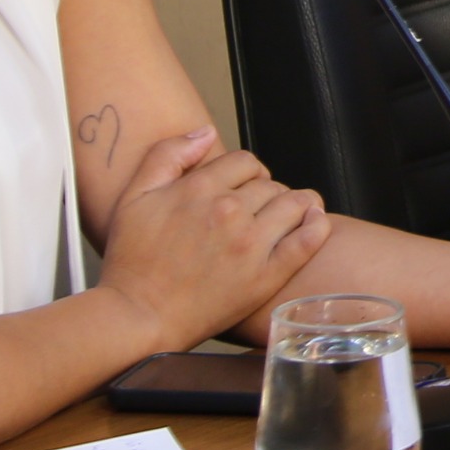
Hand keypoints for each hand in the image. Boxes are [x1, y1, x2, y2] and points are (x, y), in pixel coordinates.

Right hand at [96, 128, 329, 349]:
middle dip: (264, 192)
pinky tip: (313, 222)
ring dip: (293, 205)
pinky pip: (307, 240)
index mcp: (200, 189)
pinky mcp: (266, 275)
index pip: (245, 162)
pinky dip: (317, 225)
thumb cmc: (132, 262)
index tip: (242, 187)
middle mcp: (229, 211)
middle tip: (255, 211)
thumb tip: (205, 132)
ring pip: (293, 204)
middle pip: (269, 183)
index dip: (246, 172)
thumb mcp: (134, 198)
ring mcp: (251, 244)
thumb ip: (167, 156)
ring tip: (286, 216)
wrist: (138, 317)